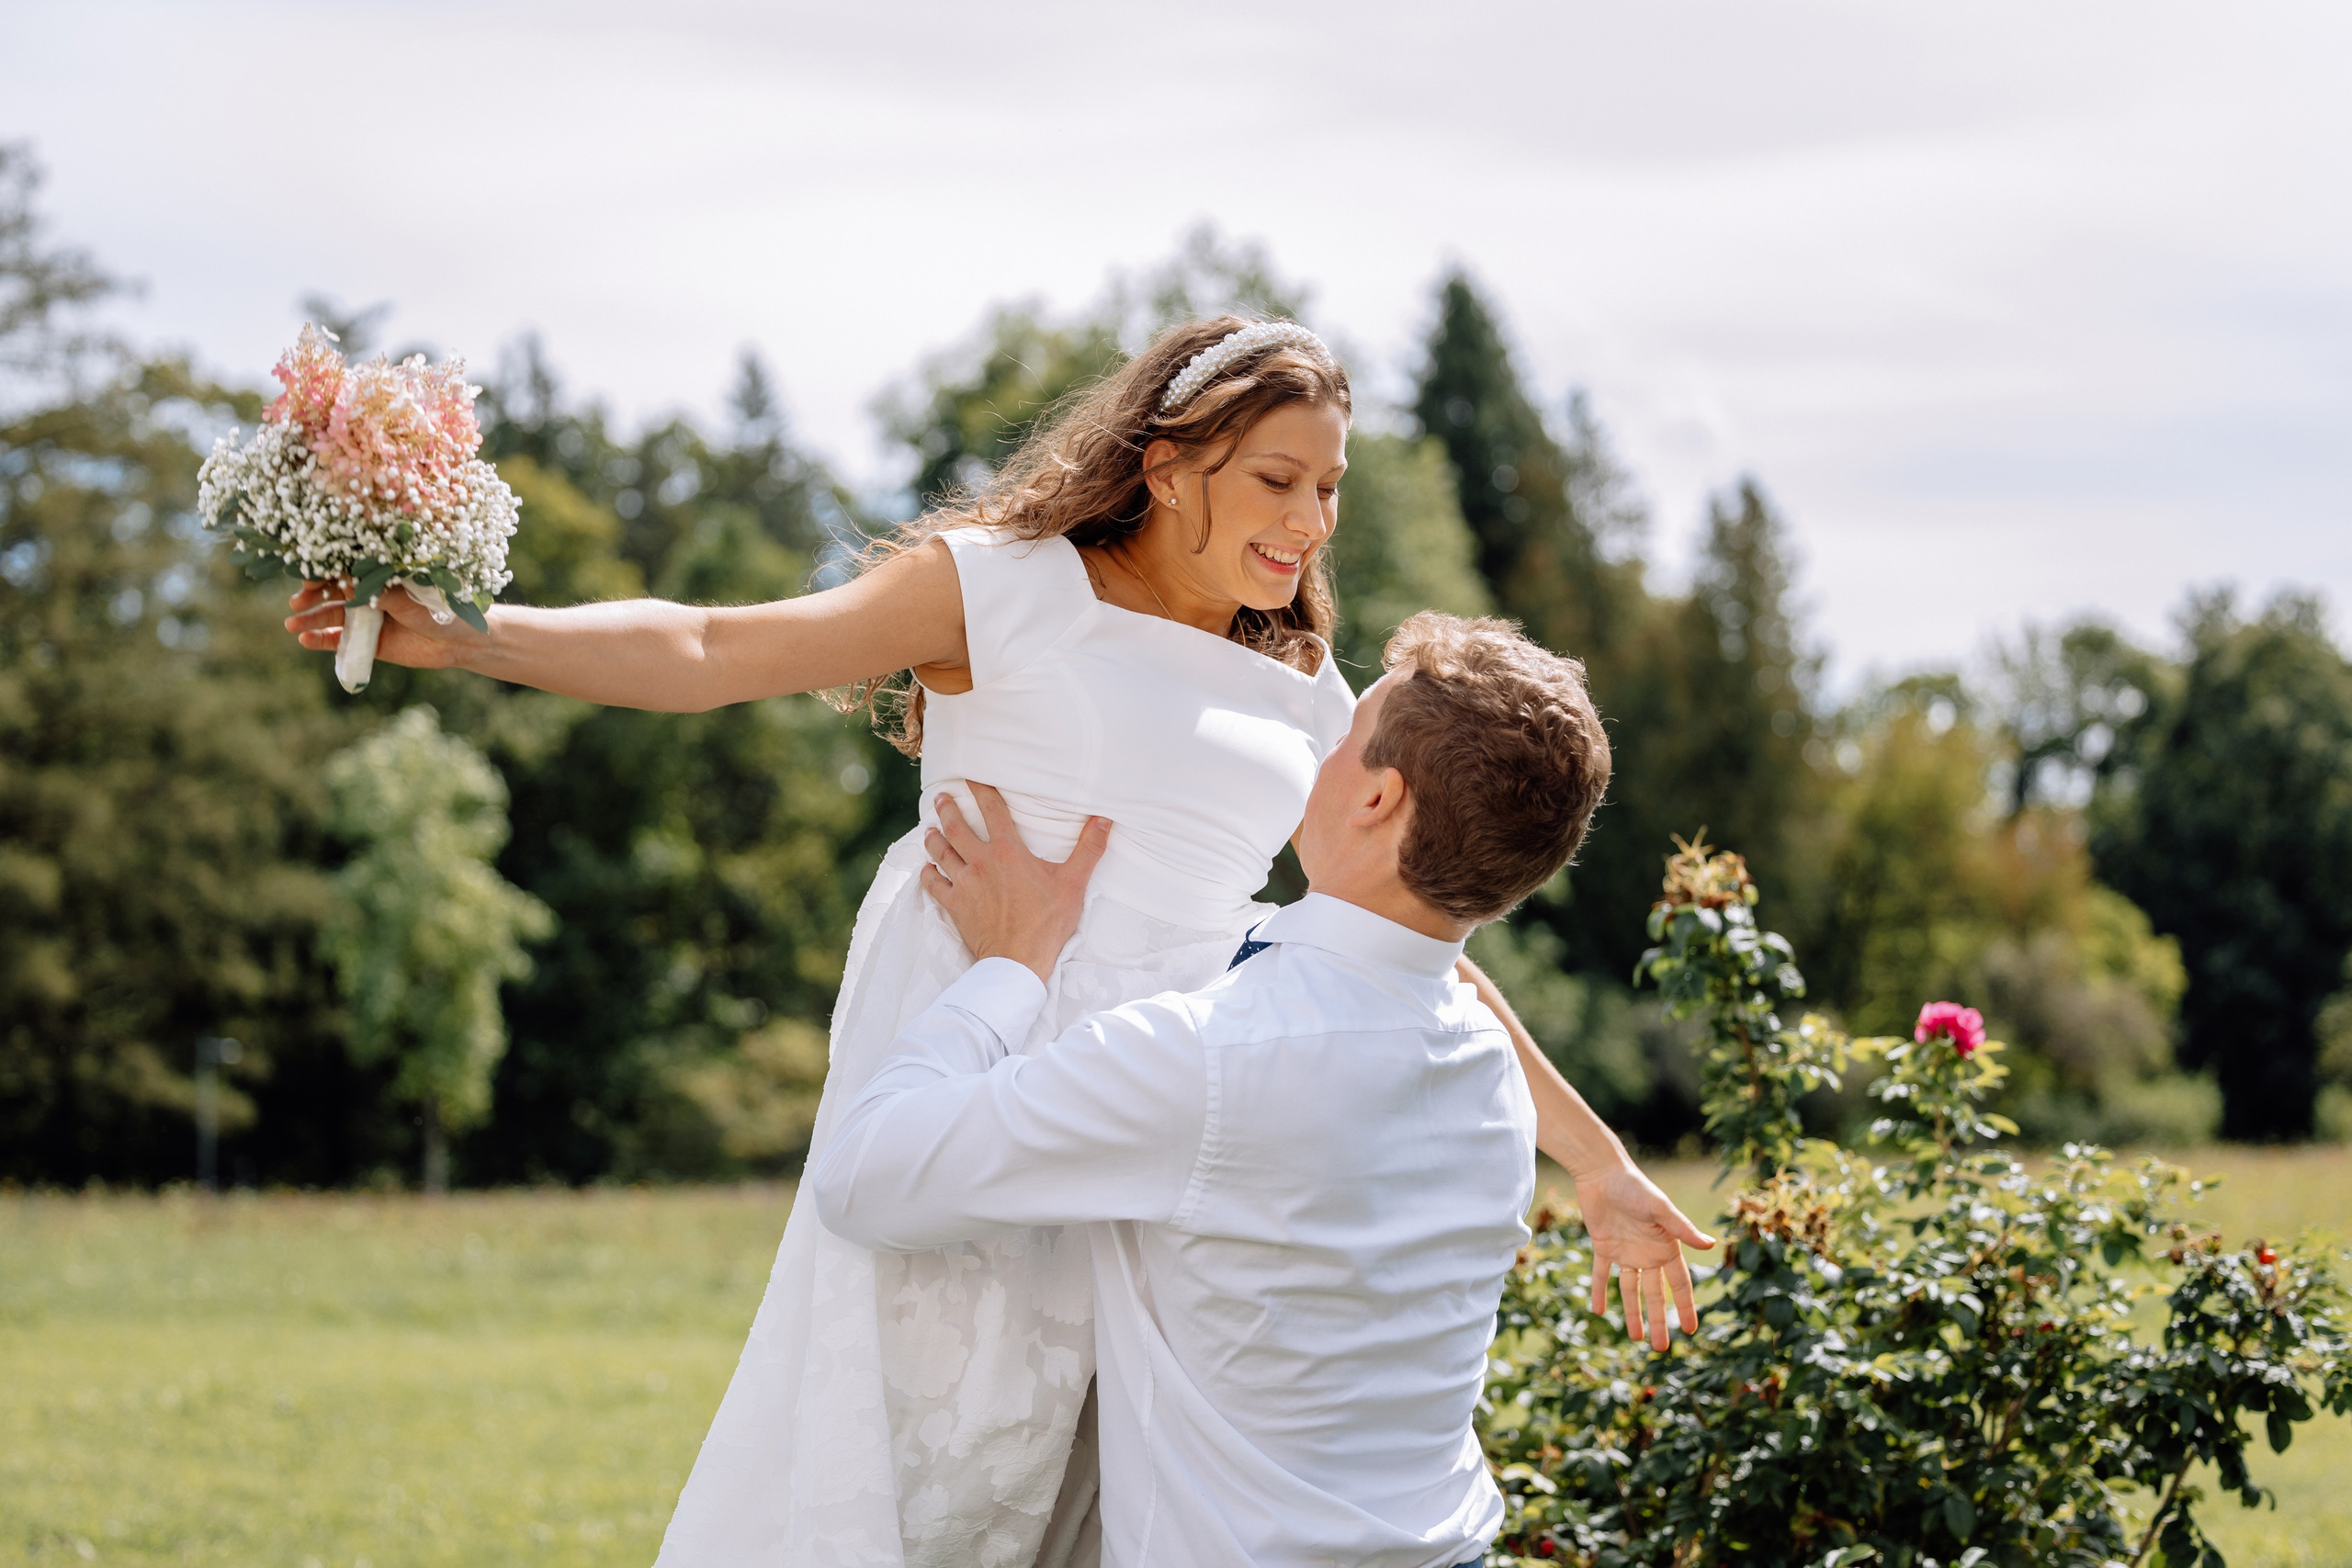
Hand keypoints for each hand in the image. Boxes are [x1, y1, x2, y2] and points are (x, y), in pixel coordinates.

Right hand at [284, 578, 482, 670]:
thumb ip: (377, 589)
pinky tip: (306, 639)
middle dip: (310, 596)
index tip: (307, 576)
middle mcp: (369, 595)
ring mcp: (367, 619)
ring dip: (310, 619)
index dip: (323, 573)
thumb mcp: (407, 596)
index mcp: (378, 576)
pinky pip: (340, 641)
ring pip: (331, 617)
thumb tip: (344, 576)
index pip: (343, 571)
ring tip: (292, 624)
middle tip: (295, 602)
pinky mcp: (369, 643)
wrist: (459, 640)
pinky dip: (322, 640)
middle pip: (331, 593)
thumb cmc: (438, 608)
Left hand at [920, 783, 1110, 983]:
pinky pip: (934, 885)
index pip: (992, 810)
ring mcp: (964, 884)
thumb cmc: (1047, 922)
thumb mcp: (1074, 883)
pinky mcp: (955, 906)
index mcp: (1008, 852)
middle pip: (957, 828)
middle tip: (940, 797)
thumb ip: (1089, 849)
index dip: (981, 789)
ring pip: (941, 853)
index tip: (970, 775)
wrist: (1018, 960)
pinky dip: (928, 875)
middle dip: (947, 809)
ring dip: (933, 838)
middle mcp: (981, 862)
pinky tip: (926, 870)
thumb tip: (1105, 820)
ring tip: (929, 829)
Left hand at [1574, 1161, 1716, 1350]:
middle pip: (1655, 1294)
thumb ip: (1683, 1228)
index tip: (1690, 1330)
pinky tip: (1599, 1311)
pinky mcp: (1603, 1246)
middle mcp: (1648, 1253)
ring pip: (1630, 1289)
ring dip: (1631, 1313)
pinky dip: (1599, 1291)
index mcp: (1666, 1246)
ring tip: (1636, 1338)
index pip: (1679, 1284)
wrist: (1602, 1173)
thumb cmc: (1635, 1187)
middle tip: (1661, 1348)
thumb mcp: (1661, 1209)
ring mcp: (1625, 1251)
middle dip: (1659, 1320)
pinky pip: (1601, 1274)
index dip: (1685, 1307)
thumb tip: (1710, 1245)